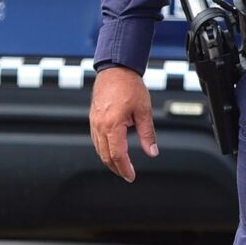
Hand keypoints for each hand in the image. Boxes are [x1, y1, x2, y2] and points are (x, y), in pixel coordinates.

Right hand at [89, 66, 157, 181]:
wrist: (116, 69)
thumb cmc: (129, 85)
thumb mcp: (144, 111)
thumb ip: (148, 134)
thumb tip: (152, 152)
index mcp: (113, 125)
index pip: (117, 155)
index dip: (125, 168)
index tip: (131, 176)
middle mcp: (100, 125)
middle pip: (105, 155)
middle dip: (116, 168)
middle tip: (126, 174)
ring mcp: (94, 121)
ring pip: (98, 149)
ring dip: (108, 160)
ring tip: (120, 166)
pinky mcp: (93, 117)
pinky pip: (95, 139)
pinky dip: (103, 149)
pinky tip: (110, 150)